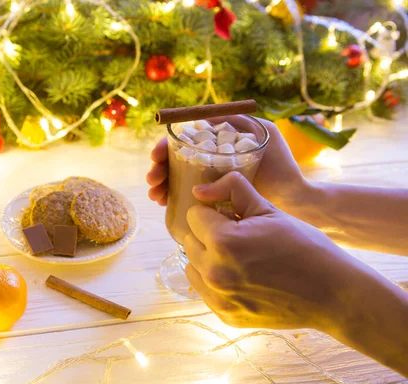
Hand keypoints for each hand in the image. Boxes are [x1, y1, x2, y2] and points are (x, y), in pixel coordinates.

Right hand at [146, 118, 307, 210]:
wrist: (292, 196)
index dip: (166, 147)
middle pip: (175, 160)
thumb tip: (207, 119)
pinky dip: (171, 196)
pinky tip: (163, 201)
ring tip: (155, 195)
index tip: (157, 156)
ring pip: (175, 178)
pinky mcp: (212, 197)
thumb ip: (239, 121)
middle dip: (159, 168)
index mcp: (217, 143)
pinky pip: (185, 194)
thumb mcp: (262, 134)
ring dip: (160, 184)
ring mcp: (209, 179)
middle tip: (153, 180)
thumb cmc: (280, 164)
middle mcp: (210, 159)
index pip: (184, 141)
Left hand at [183, 172, 356, 331]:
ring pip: (193, 265)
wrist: (332, 293)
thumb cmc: (303, 245)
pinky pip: (204, 290)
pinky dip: (216, 281)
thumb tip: (198, 190)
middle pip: (190, 240)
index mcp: (223, 241)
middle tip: (239, 237)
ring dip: (208, 258)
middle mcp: (214, 272)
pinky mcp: (224, 315)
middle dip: (209, 234)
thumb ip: (232, 190)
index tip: (233, 218)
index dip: (214, 213)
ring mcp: (218, 297)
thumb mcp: (269, 209)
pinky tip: (243, 277)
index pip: (194, 216)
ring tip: (240, 257)